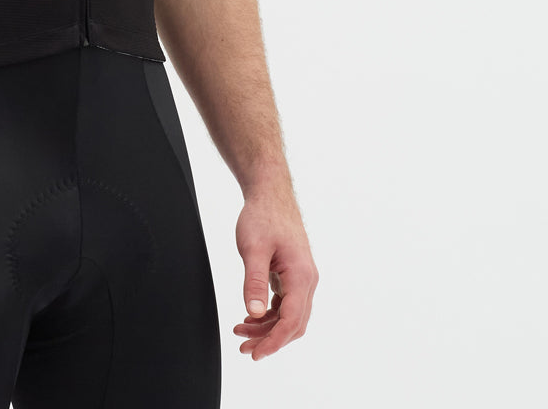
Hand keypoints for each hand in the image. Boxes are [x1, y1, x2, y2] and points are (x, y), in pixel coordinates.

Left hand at [231, 185, 317, 360]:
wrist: (270, 194)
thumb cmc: (262, 216)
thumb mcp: (252, 249)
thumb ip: (254, 282)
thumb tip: (253, 313)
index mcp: (301, 275)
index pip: (292, 320)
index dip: (274, 341)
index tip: (255, 354)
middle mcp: (307, 280)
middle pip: (293, 323)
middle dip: (269, 339)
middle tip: (244, 349)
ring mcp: (301, 278)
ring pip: (289, 315)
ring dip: (267, 328)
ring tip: (241, 332)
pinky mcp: (293, 274)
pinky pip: (286, 303)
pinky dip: (270, 314)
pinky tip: (251, 316)